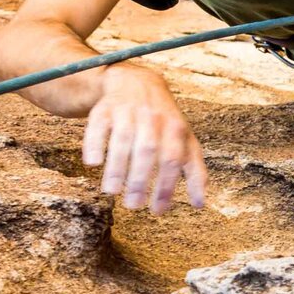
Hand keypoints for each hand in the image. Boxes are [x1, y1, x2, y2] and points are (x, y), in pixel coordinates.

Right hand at [83, 64, 206, 213]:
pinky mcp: (104, 108)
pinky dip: (94, 143)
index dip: (166, 186)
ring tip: (112, 191)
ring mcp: (128, 111)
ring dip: (117, 167)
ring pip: (122, 139)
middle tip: (133, 206)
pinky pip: (98, 125)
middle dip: (140, 180)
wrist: (138, 82)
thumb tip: (200, 204)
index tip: (158, 210)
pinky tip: (93, 163)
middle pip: (147, 150)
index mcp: (175, 128)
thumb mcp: (186, 142)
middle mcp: (152, 117)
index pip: (173, 159)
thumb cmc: (165, 122)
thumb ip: (195, 172)